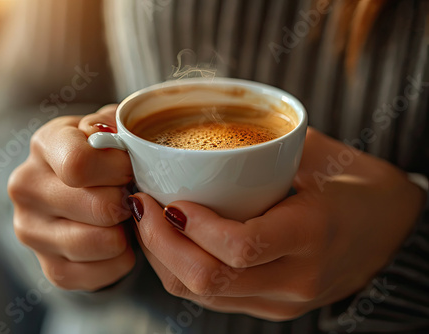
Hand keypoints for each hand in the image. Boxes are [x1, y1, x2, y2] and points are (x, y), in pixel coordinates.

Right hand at [8, 105, 135, 290]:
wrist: (79, 186)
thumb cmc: (102, 153)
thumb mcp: (110, 126)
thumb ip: (118, 126)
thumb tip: (116, 140)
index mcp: (45, 144)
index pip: (80, 164)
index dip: (119, 168)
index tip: (129, 169)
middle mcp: (27, 187)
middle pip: (99, 207)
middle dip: (127, 201)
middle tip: (129, 195)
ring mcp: (32, 231)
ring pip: (103, 243)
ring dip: (126, 231)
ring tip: (123, 216)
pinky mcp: (49, 267)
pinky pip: (102, 273)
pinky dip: (122, 259)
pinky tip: (118, 239)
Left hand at [131, 127, 425, 320]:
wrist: (390, 233)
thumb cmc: (354, 184)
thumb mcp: (321, 155)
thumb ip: (270, 141)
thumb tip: (209, 119)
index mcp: (313, 231)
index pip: (241, 246)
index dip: (193, 226)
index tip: (169, 198)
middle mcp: (296, 276)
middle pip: (210, 279)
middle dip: (161, 244)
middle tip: (142, 206)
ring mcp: (282, 299)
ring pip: (202, 295)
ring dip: (163, 259)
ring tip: (147, 221)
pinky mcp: (270, 307)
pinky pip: (212, 299)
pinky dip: (180, 272)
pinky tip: (170, 243)